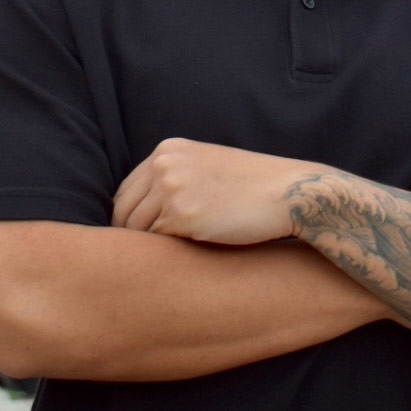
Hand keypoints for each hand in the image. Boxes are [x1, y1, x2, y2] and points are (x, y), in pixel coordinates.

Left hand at [112, 138, 329, 244]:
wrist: (286, 192)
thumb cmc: (252, 185)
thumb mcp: (207, 165)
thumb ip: (175, 177)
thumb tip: (144, 210)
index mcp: (167, 150)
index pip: (126, 190)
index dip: (129, 217)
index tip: (138, 239)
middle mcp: (164, 164)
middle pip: (123, 210)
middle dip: (131, 235)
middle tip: (144, 258)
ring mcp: (170, 188)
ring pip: (136, 229)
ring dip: (149, 247)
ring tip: (167, 260)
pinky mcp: (181, 215)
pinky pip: (155, 244)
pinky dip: (164, 254)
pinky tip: (182, 259)